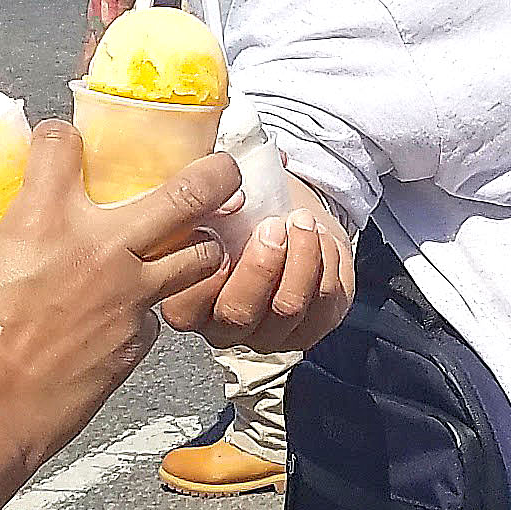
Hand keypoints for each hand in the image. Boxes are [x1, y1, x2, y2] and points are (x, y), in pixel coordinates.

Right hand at [0, 124, 233, 475]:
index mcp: (42, 219)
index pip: (66, 144)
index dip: (59, 137)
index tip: (56, 147)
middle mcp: (100, 252)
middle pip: (187, 196)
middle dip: (214, 173)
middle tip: (222, 166)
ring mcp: (126, 303)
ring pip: (198, 259)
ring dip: (199, 246)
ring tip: (194, 243)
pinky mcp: (133, 350)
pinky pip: (157, 318)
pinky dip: (151, 310)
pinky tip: (129, 315)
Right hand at [163, 178, 352, 356]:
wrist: (286, 219)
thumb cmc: (241, 213)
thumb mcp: (211, 203)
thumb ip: (200, 201)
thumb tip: (217, 174)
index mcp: (185, 303)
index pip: (185, 305)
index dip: (204, 269)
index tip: (222, 230)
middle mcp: (224, 328)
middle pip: (239, 313)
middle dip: (261, 265)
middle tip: (273, 226)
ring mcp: (269, 335)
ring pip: (287, 308)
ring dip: (301, 257)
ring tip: (302, 221)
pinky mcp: (312, 329)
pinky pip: (324, 303)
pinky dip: (326, 262)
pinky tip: (319, 237)